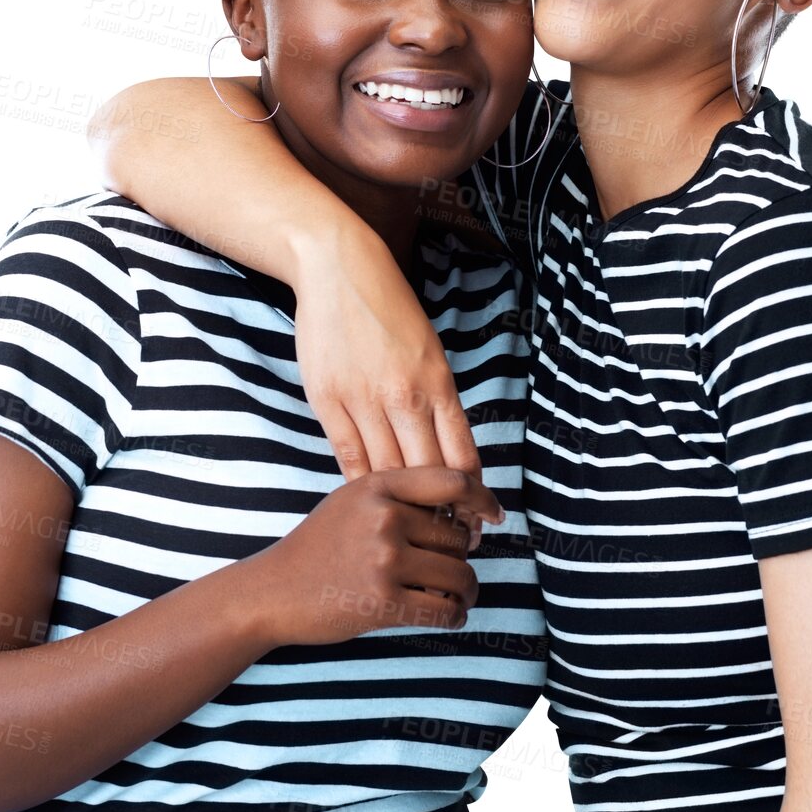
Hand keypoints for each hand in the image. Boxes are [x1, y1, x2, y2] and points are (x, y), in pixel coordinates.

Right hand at [247, 465, 502, 647]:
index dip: (483, 498)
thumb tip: (462, 510)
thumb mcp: (351, 502)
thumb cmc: (317, 547)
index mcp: (378, 486)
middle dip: (460, 557)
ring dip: (465, 590)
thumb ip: (399, 497)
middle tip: (450, 571)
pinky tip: (449, 615)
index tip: (495, 516)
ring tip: (457, 596)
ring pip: (459, 574)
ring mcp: (384, 560)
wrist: (272, 592)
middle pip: (459, 536)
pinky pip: (445, 609)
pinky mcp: (383, 602)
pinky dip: (455, 615)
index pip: (452, 482)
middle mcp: (384, 517)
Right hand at [291, 226, 485, 539]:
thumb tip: (448, 454)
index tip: (482, 522)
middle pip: (428, 474)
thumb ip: (438, 401)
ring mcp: (363, 400)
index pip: (462, 457)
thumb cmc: (390, 312)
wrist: (339, 271)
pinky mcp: (328, 401)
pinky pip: (348, 458)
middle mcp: (404, 396)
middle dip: (444, 514)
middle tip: (452, 540)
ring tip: (412, 533)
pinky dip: (362, 485)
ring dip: (402, 508)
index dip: (474, 497)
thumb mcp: (430, 353)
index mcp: (438, 383)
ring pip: (388, 472)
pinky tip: (371, 505)